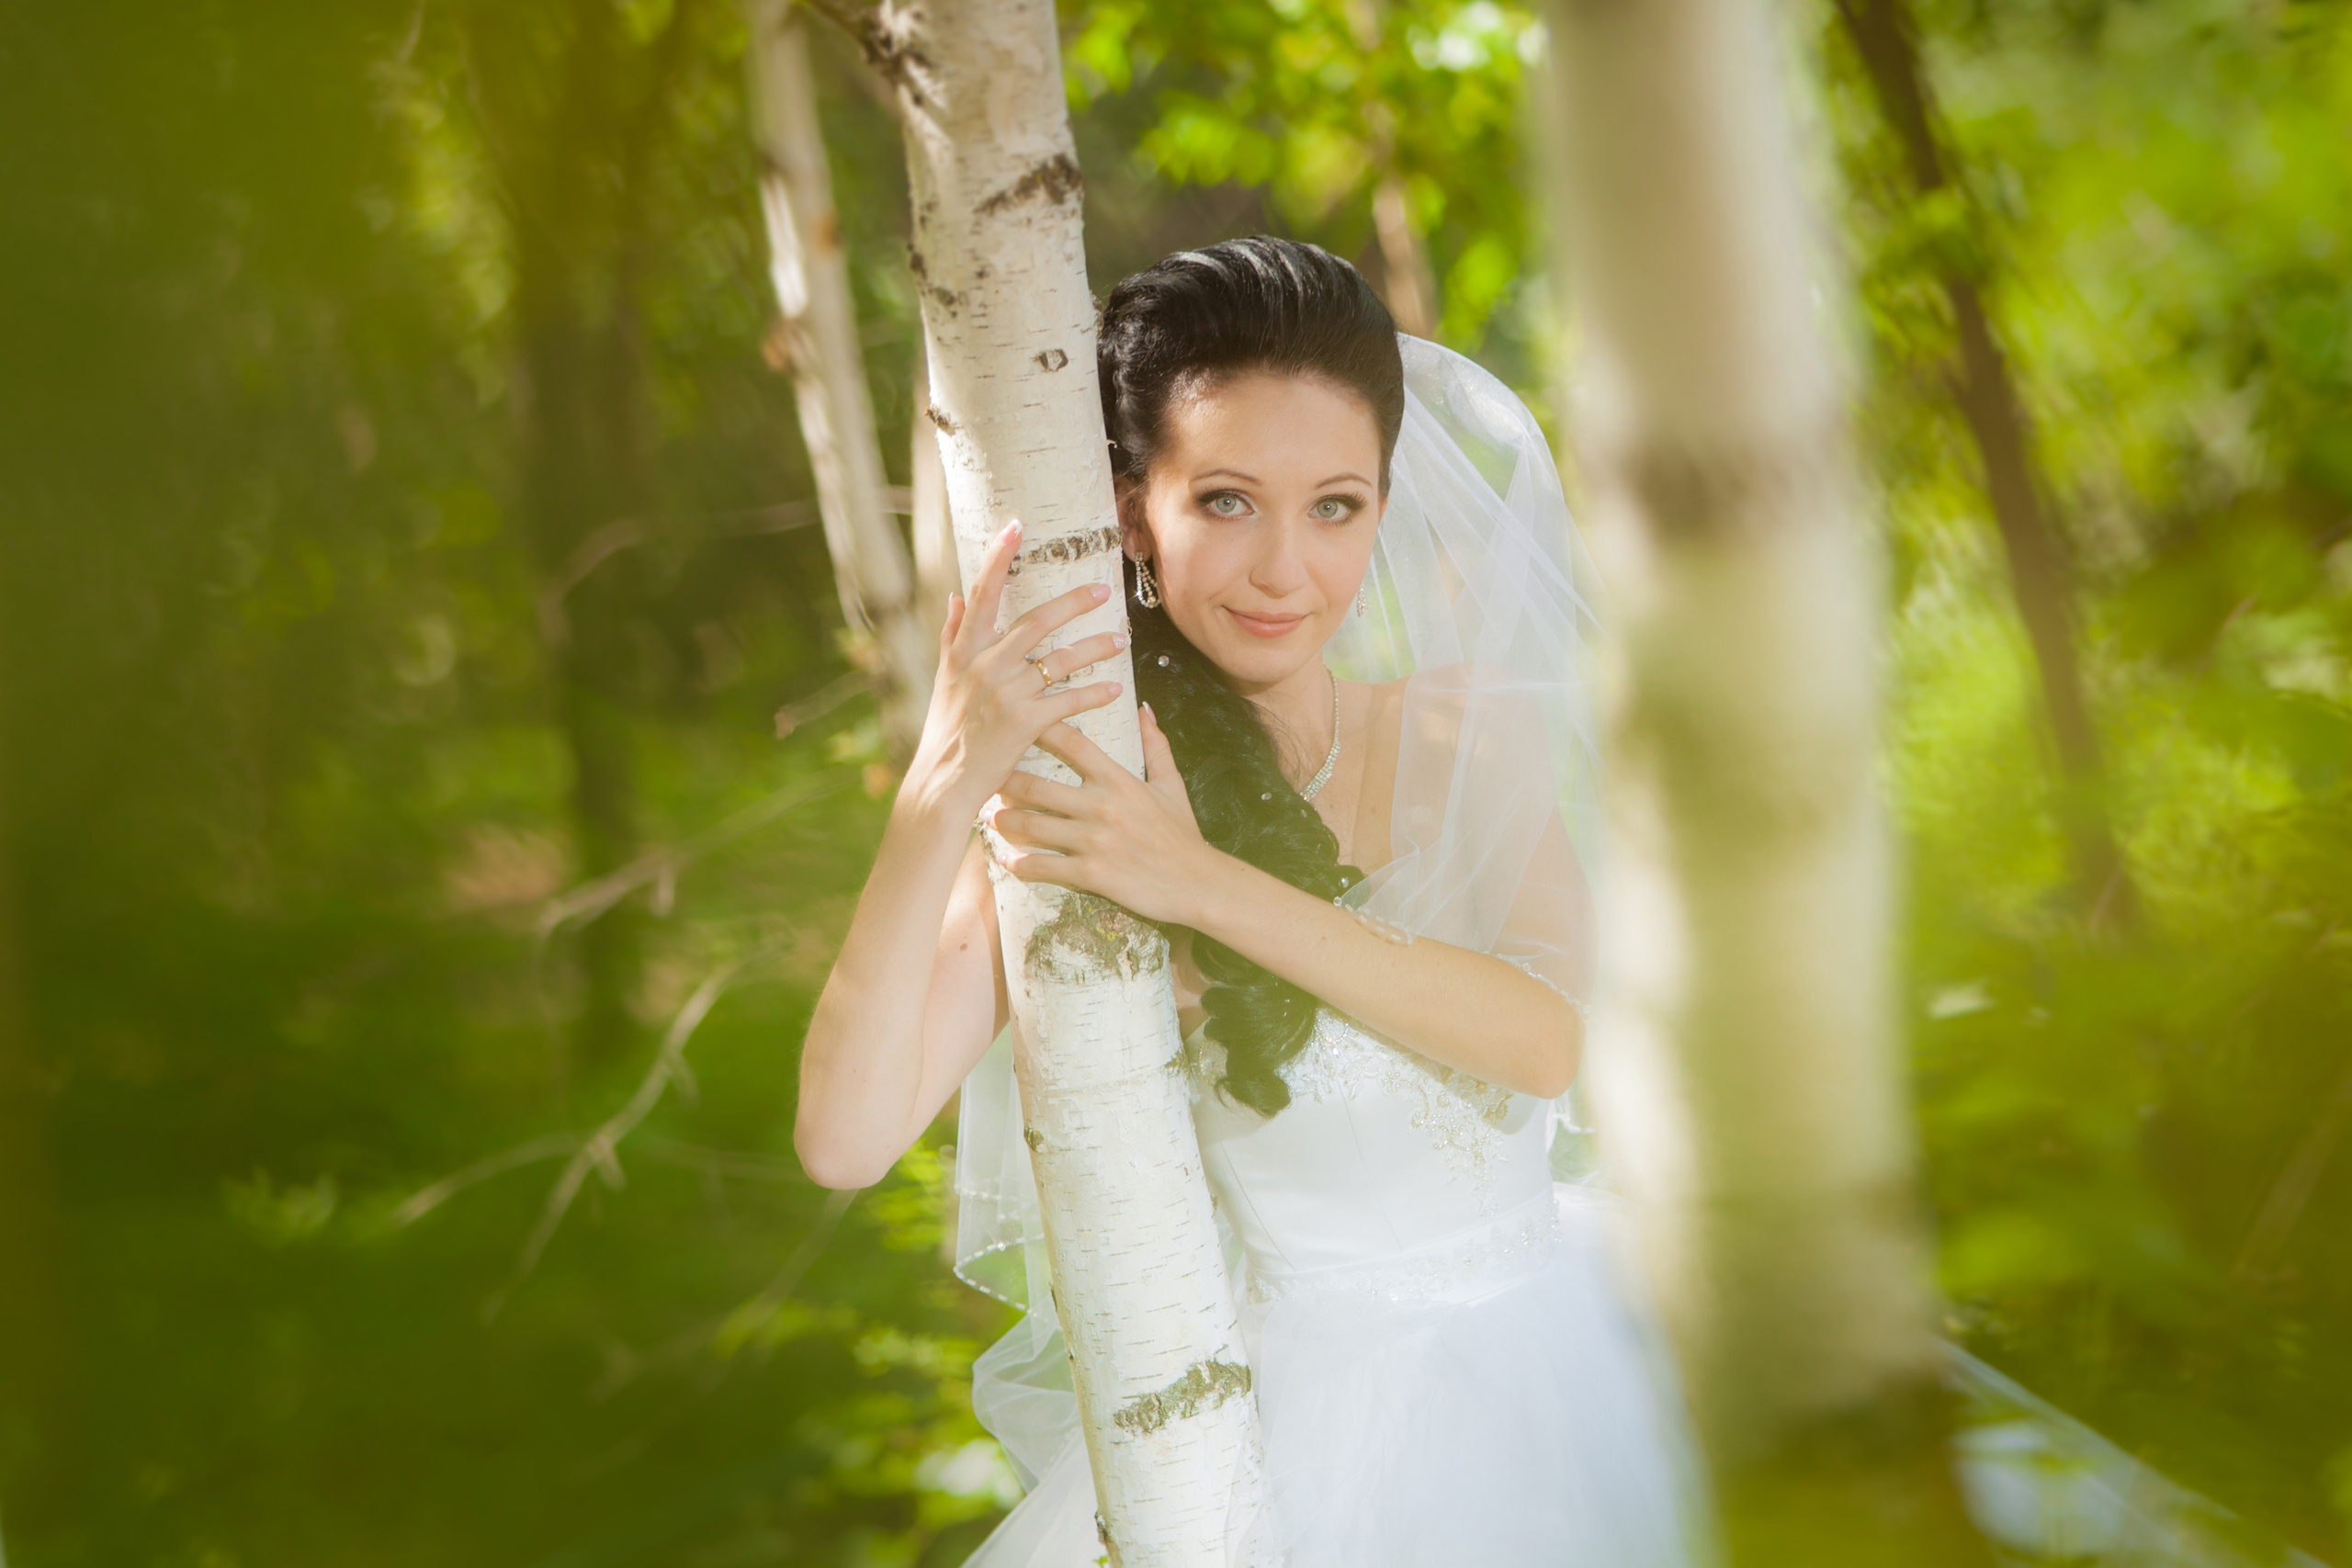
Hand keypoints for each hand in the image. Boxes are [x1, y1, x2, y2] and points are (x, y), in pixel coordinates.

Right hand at [906, 521, 1127, 821]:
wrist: (944, 780)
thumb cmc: (946, 728)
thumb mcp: (944, 678)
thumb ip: (952, 635)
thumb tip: (956, 596)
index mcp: (965, 650)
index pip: (982, 593)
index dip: (998, 557)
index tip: (1016, 526)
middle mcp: (985, 665)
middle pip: (1038, 621)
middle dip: (1075, 602)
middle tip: (1105, 590)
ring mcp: (1006, 693)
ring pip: (1062, 659)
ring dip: (1096, 647)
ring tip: (1122, 640)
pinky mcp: (1026, 723)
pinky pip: (1070, 700)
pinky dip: (1094, 693)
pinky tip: (1115, 688)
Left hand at [987, 705, 1221, 926]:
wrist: (1198, 884)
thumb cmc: (1183, 834)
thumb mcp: (1172, 784)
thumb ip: (1155, 744)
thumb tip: (1143, 708)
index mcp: (1119, 780)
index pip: (1073, 743)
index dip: (1040, 728)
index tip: (1015, 721)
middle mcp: (1102, 806)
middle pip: (1038, 786)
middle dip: (1006, 782)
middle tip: (986, 778)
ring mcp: (1094, 841)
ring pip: (1033, 827)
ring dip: (1005, 822)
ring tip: (990, 818)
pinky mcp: (1092, 874)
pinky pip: (1044, 867)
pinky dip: (1021, 865)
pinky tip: (1007, 861)